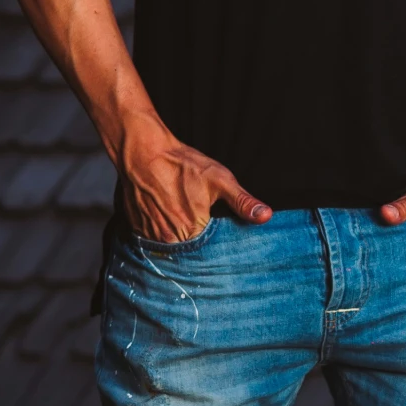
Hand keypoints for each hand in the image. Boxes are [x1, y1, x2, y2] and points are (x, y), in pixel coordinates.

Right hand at [119, 126, 270, 242]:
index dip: (218, 246)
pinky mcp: (139, 230)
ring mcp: (152, 236)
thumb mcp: (219, 180)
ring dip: (181, 241)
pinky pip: (155, 242)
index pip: (211, 253)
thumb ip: (242, 202)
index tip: (220, 234)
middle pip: (191, 253)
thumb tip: (265, 216)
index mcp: (192, 231)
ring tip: (184, 222)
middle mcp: (170, 239)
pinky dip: (164, 235)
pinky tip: (169, 219)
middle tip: (201, 224)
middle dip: (200, 246)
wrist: (144, 152)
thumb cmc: (181, 164)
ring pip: (173, 249)